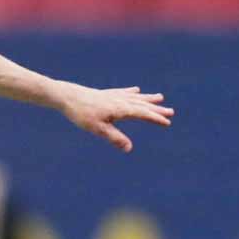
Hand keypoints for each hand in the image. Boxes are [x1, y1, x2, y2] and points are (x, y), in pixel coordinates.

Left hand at [59, 84, 174, 152]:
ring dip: (148, 99)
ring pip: (135, 97)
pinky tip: (136, 90)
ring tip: (160, 98)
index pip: (142, 114)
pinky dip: (131, 92)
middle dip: (156, 109)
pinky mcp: (105, 94)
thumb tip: (129, 148)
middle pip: (142, 105)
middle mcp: (119, 100)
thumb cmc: (82, 113)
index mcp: (120, 109)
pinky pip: (123, 92)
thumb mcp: (97, 129)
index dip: (155, 118)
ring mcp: (113, 96)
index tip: (167, 122)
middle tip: (171, 112)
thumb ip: (114, 138)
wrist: (67, 97)